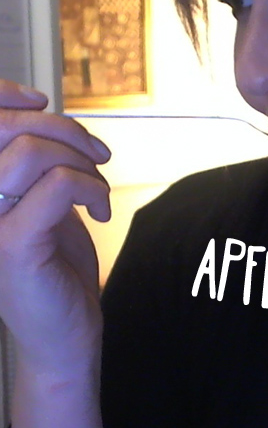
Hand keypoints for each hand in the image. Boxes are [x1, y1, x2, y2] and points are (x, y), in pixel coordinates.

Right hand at [0, 79, 110, 374]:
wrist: (60, 332)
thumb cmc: (53, 265)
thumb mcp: (42, 200)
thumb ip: (36, 160)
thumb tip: (42, 109)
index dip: (4, 95)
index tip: (41, 99)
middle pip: (7, 126)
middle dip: (65, 129)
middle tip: (98, 156)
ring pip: (32, 151)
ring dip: (82, 162)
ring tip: (97, 190)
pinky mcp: (13, 246)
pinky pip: (56, 186)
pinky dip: (90, 188)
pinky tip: (98, 212)